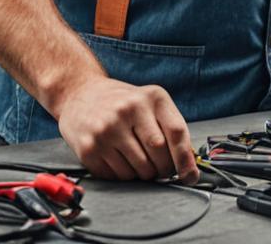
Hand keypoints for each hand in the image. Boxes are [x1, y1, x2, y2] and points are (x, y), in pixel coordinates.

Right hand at [55, 75, 198, 182]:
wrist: (80, 94)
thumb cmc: (123, 103)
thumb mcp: (149, 103)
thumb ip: (169, 128)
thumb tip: (188, 166)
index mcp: (151, 96)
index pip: (176, 132)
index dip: (185, 158)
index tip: (190, 176)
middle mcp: (129, 109)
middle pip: (158, 153)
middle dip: (163, 169)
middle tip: (159, 169)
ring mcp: (107, 128)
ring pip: (138, 169)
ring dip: (143, 174)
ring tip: (137, 160)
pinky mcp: (89, 148)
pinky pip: (116, 176)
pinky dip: (123, 176)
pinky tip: (118, 160)